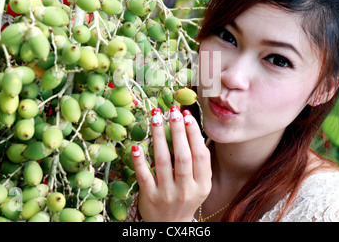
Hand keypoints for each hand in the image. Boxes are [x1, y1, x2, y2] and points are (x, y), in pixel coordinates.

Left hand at [131, 105, 211, 221]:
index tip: (187, 115)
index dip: (194, 134)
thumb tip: (191, 128)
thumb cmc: (186, 198)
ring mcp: (167, 194)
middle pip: (182, 156)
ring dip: (159, 137)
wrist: (170, 226)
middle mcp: (186, 189)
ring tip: (155, 117)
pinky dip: (140, 161)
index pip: (200, 156)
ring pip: (163, 161)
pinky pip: (144, 176)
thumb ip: (198, 163)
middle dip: (178, 131)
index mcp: (202, 185)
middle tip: (172, 111)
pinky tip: (136, 146)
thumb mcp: (199, 185)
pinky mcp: (149, 198)